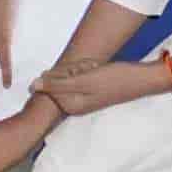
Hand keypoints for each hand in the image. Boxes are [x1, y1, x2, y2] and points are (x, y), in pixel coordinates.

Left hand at [33, 54, 168, 120]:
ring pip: (69, 73)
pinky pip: (80, 72)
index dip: (62, 72)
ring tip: (96, 69)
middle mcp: (72, 104)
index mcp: (68, 105)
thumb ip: (56, 85)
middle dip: (72, 69)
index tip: (78, 72)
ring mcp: (81, 97)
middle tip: (90, 70)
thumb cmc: (113, 79)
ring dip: (82, 66)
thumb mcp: (83, 81)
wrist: (140, 78)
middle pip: (57, 78)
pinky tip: (99, 69)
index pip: (48, 82)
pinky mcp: (89, 89)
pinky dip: (88, 67)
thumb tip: (31, 87)